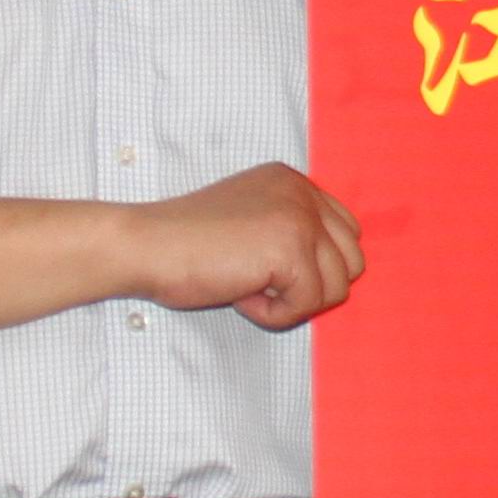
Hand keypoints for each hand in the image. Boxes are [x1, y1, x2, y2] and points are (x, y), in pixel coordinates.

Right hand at [123, 163, 365, 329]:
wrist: (146, 245)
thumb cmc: (186, 244)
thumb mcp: (250, 221)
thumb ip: (290, 231)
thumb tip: (334, 274)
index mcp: (293, 182)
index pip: (345, 234)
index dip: (312, 267)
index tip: (265, 268)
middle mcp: (302, 192)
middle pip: (352, 261)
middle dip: (311, 286)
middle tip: (259, 282)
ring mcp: (299, 218)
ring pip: (337, 287)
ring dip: (293, 302)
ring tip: (246, 286)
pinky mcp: (290, 249)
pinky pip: (308, 305)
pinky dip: (274, 315)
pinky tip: (240, 295)